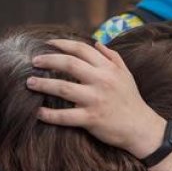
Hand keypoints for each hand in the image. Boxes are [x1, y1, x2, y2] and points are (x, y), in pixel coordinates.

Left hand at [28, 39, 165, 158]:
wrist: (141, 128)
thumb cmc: (131, 100)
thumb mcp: (126, 74)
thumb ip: (112, 56)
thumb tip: (97, 42)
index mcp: (108, 68)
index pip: (81, 49)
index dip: (62, 44)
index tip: (47, 43)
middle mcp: (101, 81)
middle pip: (69, 64)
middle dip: (48, 60)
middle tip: (33, 62)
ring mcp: (95, 100)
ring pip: (63, 88)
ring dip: (43, 85)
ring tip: (29, 83)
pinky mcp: (91, 119)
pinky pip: (65, 116)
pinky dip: (50, 115)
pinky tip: (38, 113)